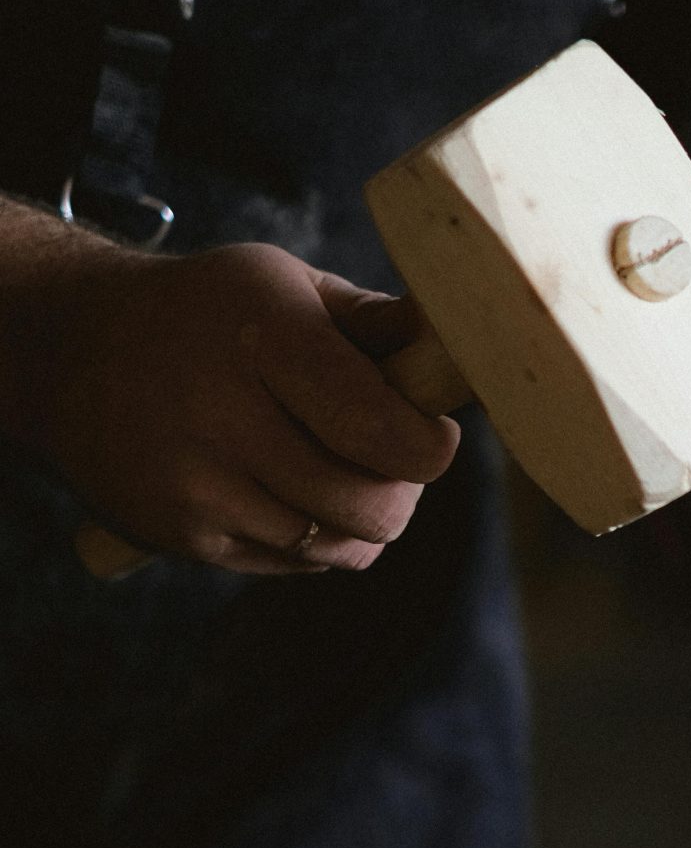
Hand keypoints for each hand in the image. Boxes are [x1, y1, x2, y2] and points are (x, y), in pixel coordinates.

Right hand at [19, 239, 458, 571]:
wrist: (75, 352)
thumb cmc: (208, 315)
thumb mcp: (281, 284)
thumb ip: (371, 320)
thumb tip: (458, 340)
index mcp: (264, 335)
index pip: (376, 426)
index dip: (428, 448)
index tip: (436, 434)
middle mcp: (221, 413)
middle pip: (368, 503)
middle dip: (403, 490)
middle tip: (394, 458)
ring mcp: (195, 485)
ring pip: (337, 543)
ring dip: (362, 520)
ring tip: (345, 471)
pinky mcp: (180, 535)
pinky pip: (294, 562)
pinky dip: (315, 538)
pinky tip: (291, 489)